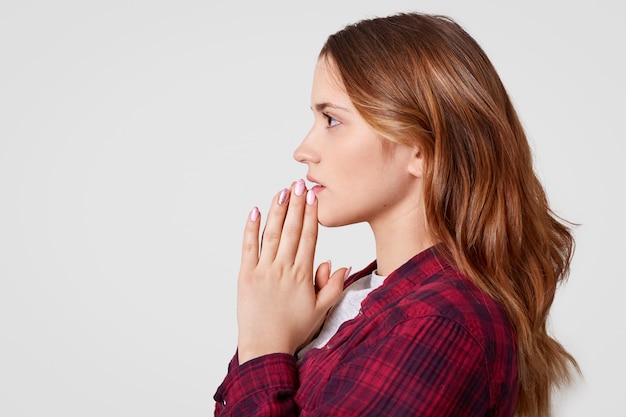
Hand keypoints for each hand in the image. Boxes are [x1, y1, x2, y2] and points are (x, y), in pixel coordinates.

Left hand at [236, 179, 346, 363]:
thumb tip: (341, 264)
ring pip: (271, 234)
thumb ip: (333, 286)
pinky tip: (254, 211)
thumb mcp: (321, 310)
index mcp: (303, 274)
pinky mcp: (246, 275)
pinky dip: (250, 229)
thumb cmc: (294, 330)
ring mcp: (263, 270)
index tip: (313, 197)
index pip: (309, 237)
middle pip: (291, 230)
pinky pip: (248, 247)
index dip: (311, 215)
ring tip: (282, 191)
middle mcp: (284, 268)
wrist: (266, 347)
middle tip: (299, 183)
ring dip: (277, 211)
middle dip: (296, 204)